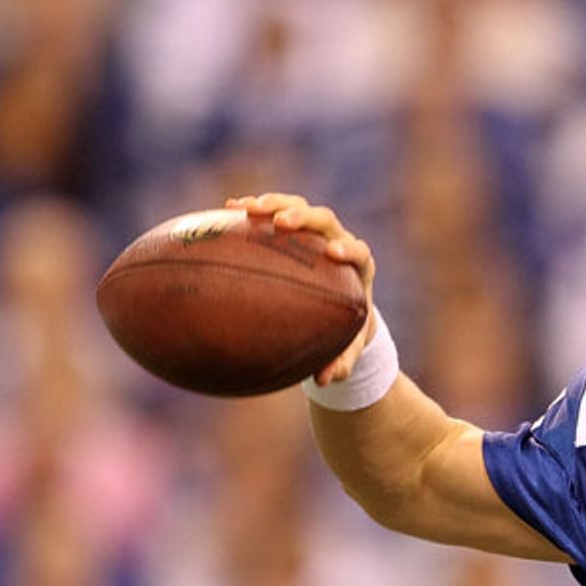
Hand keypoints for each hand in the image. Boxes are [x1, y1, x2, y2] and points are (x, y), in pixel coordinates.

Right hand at [226, 193, 376, 385]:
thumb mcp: (346, 351)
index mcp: (358, 268)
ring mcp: (314, 233)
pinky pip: (273, 213)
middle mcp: (338, 242)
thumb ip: (339, 364)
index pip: (359, 251)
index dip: (348, 249)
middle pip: (325, 219)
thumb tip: (322, 381)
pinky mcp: (292, 229)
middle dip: (303, 217)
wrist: (338, 310)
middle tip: (281, 222)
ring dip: (273, 204)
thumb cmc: (344, 331)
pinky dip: (253, 211)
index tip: (332, 252)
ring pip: (297, 207)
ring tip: (245, 208)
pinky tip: (227, 209)